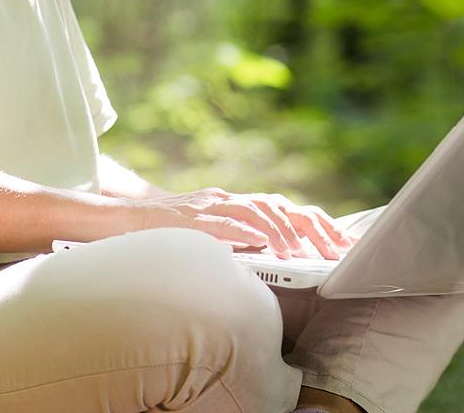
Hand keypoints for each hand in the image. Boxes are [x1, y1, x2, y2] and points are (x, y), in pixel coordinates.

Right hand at [131, 188, 354, 259]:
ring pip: (258, 210)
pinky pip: (224, 221)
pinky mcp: (192, 217)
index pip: (286, 210)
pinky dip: (247, 231)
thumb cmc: (165, 236)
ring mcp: (211, 205)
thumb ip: (238, 244)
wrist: (120, 221)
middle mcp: (228, 200)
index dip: (318, 225)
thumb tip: (272, 263)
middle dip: (314, 228)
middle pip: (283, 206)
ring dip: (284, 231)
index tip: (343, 245)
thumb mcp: (210, 238)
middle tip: (339, 250)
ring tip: (302, 252)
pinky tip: (264, 244)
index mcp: (236, 205)